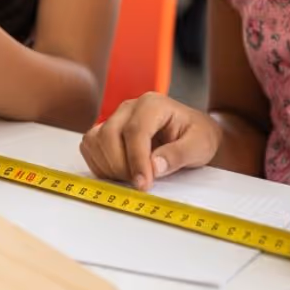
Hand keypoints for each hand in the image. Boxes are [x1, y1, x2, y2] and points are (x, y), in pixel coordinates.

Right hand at [80, 93, 221, 190]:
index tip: (143, 184)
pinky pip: (89, 146)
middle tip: (140, 184)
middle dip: (121, 165)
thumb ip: (179, 154)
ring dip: (108, 165)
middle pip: (110, 135)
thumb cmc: (197, 137)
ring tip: (131, 178)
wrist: (192, 134)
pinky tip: (118, 174)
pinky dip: (99, 163)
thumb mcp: (200, 145)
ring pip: (95, 140)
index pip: (135, 131)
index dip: (136, 160)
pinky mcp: (105, 130)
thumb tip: (154, 166)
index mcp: (152, 104)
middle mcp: (128, 107)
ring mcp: (114, 118)